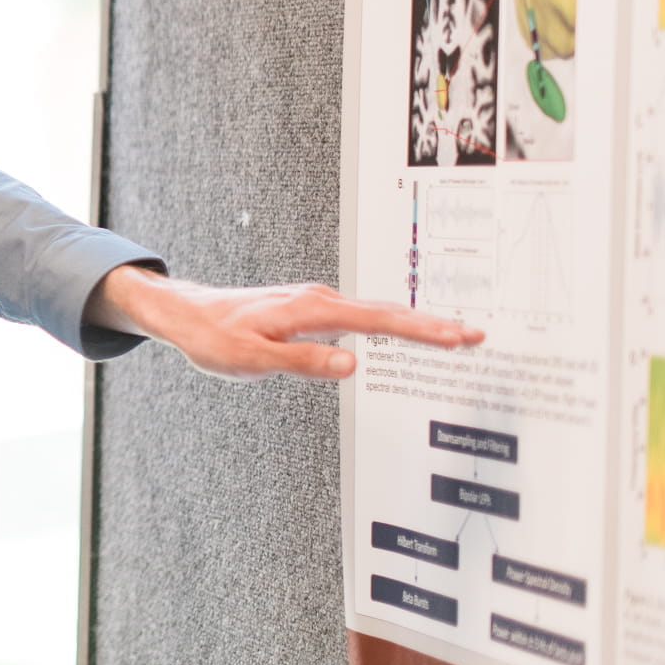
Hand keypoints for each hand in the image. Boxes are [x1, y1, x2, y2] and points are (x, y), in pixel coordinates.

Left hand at [87, 264, 481, 381]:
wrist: (188, 315)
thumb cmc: (215, 338)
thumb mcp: (253, 359)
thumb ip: (303, 363)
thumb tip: (351, 365)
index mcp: (310, 310)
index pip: (378, 321)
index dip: (421, 329)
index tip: (459, 336)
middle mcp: (318, 300)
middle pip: (386, 313)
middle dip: (432, 324)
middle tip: (476, 336)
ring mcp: (315, 303)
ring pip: (374, 312)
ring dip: (413, 323)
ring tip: (453, 336)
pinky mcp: (310, 310)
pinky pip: (358, 316)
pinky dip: (388, 323)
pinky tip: (402, 334)